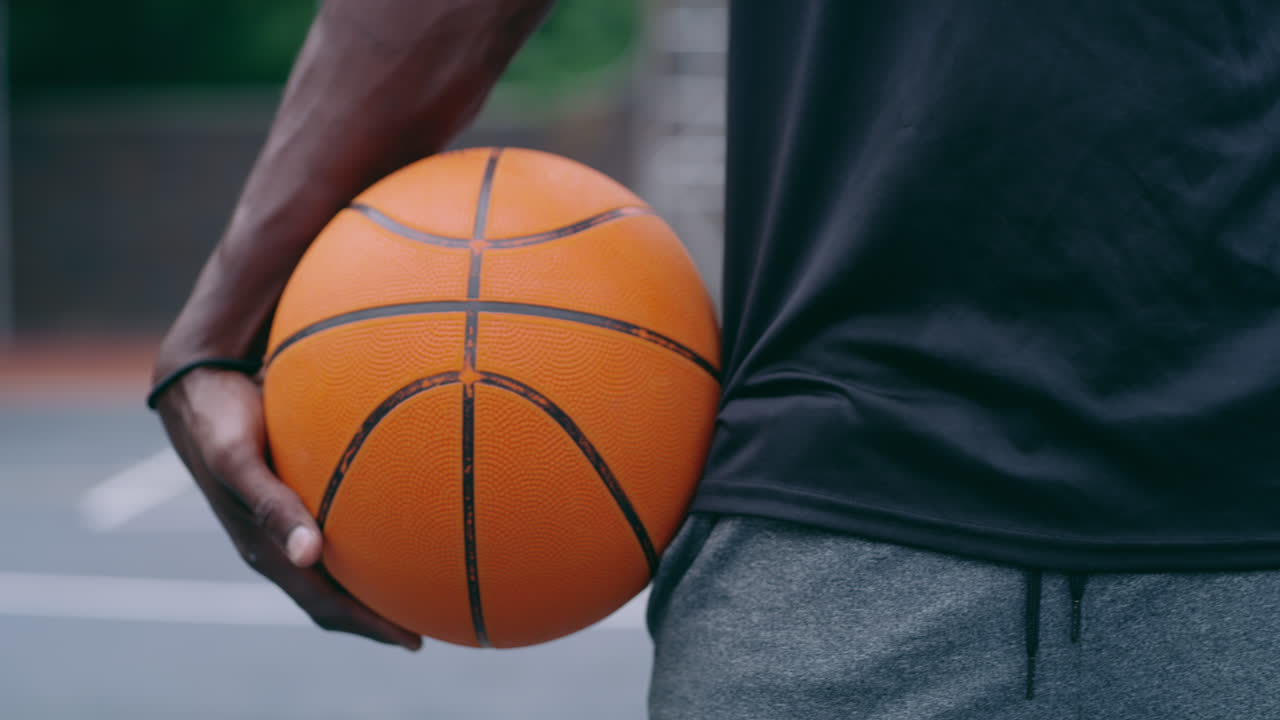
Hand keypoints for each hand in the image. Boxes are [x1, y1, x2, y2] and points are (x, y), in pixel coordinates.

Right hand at [154, 366, 421, 649]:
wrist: (197, 386)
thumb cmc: (218, 423)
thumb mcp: (239, 462)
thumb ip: (272, 505)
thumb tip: (309, 555)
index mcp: (264, 550)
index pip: (323, 605)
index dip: (367, 626)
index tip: (414, 642)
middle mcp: (278, 543)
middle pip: (336, 595)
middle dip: (380, 614)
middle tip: (432, 620)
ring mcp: (286, 521)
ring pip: (338, 565)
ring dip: (375, 580)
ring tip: (423, 582)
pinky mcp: (294, 493)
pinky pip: (337, 526)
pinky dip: (367, 537)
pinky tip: (402, 520)